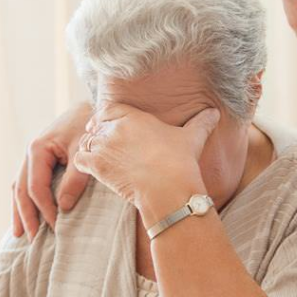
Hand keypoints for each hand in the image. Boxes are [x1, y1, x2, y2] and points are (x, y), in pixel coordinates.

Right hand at [12, 102, 92, 240]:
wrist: (90, 107)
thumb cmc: (89, 126)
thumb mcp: (84, 151)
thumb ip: (75, 178)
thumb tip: (63, 206)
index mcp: (38, 149)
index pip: (36, 188)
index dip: (44, 209)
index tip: (55, 227)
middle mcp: (30, 154)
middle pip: (21, 190)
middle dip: (25, 215)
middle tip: (31, 238)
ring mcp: (32, 157)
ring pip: (19, 187)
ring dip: (19, 211)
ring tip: (20, 233)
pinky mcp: (39, 160)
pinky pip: (26, 183)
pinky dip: (25, 200)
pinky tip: (26, 214)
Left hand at [74, 103, 219, 214]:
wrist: (168, 187)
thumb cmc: (181, 162)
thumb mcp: (192, 138)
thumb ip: (202, 123)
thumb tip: (216, 113)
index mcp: (134, 116)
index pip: (109, 109)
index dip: (105, 117)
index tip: (105, 125)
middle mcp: (116, 128)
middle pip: (96, 126)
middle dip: (97, 134)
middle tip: (102, 145)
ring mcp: (105, 146)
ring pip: (87, 143)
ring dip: (91, 150)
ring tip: (98, 160)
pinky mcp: (97, 166)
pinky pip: (80, 159)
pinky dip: (83, 164)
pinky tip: (91, 171)